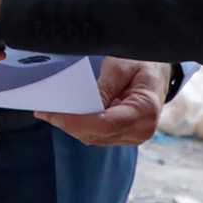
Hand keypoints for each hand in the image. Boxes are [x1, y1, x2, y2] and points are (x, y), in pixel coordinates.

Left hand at [35, 59, 169, 146]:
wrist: (159, 73)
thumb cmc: (142, 64)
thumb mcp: (122, 65)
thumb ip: (104, 87)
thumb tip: (83, 105)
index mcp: (145, 110)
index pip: (106, 124)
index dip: (78, 122)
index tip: (54, 115)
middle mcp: (141, 130)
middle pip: (97, 134)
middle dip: (68, 123)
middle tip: (43, 110)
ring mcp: (133, 136)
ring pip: (94, 137)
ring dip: (71, 126)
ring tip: (49, 112)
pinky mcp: (124, 136)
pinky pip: (97, 135)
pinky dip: (80, 126)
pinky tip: (64, 115)